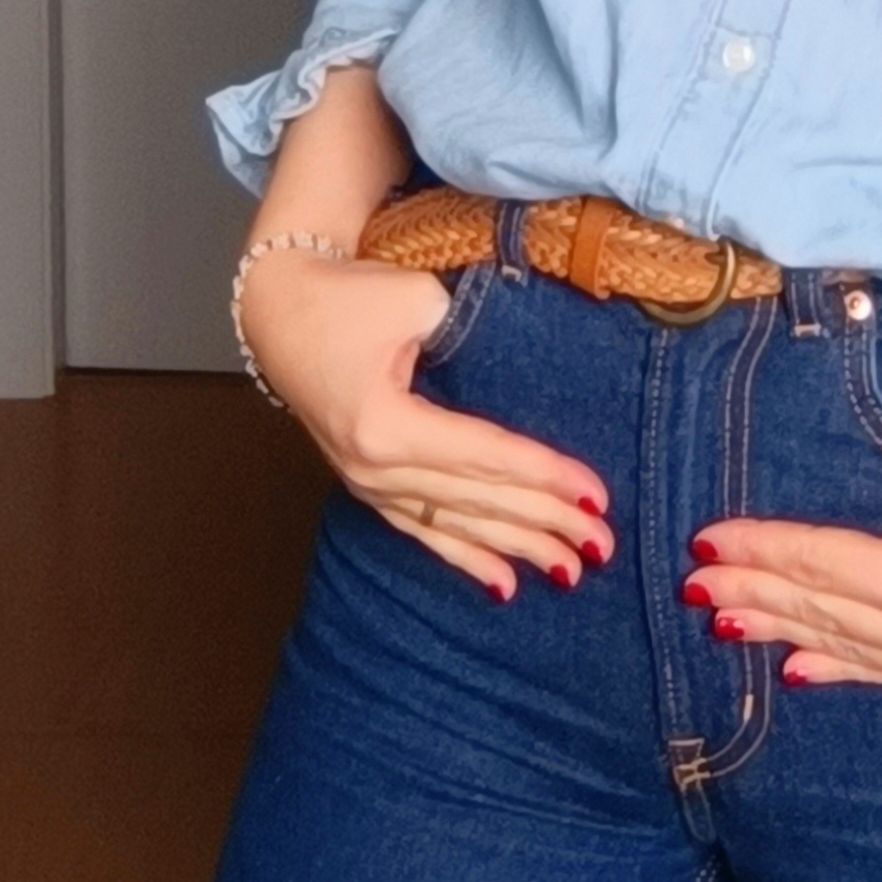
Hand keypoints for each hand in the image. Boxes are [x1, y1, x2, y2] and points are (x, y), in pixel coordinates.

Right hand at [238, 247, 610, 602]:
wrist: (279, 308)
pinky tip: (505, 585)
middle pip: (476, 498)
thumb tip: (526, 375)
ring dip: (516, 545)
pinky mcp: (366, 485)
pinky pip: (423, 532)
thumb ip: (469, 334)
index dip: (544, 474)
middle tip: (603, 541)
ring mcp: (366, 482)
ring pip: (455, 523)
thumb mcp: (415, 299)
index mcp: (384, 423)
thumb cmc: (348, 296)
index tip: (596, 494)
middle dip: (545, 521)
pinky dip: (466, 557)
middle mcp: (373, 465)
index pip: (483, 454)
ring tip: (571, 568)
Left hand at [687, 408, 881, 692]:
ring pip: (846, 649)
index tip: (705, 540)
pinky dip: (838, 667)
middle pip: (819, 611)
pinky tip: (798, 668)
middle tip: (694, 582)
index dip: (758, 550)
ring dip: (782, 632)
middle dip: (752, 592)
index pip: (817, 563)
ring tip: (725, 621)